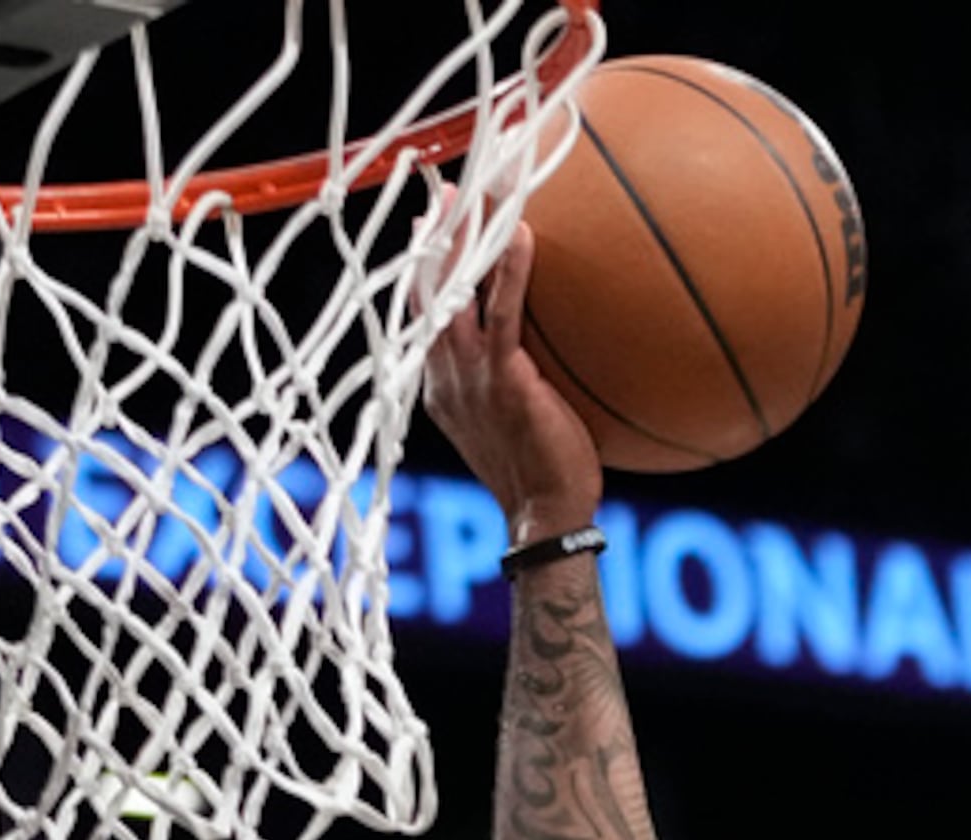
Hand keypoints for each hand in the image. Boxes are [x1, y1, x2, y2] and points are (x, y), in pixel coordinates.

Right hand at [420, 217, 602, 540]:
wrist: (544, 516)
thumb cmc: (543, 474)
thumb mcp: (516, 421)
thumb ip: (514, 381)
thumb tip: (540, 356)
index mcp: (442, 383)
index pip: (427, 314)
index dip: (426, 271)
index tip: (432, 229)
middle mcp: (444, 373)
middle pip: (429, 292)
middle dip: (432, 240)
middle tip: (442, 192)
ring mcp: (468, 376)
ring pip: (455, 292)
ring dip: (462, 238)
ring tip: (472, 191)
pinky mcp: (502, 380)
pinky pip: (504, 312)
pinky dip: (510, 270)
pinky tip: (523, 232)